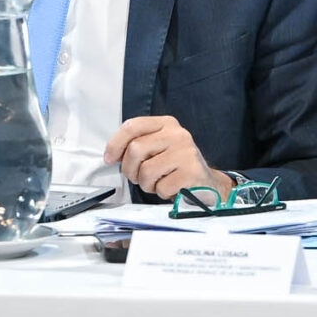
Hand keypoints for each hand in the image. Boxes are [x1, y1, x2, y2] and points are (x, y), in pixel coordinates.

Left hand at [104, 116, 226, 201]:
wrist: (206, 183)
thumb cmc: (176, 167)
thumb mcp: (158, 148)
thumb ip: (138, 145)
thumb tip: (112, 155)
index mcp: (167, 124)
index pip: (133, 126)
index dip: (115, 143)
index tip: (110, 158)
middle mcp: (178, 134)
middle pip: (135, 149)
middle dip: (130, 170)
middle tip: (138, 177)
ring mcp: (186, 152)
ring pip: (146, 171)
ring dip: (146, 184)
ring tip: (157, 182)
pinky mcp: (191, 172)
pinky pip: (161, 187)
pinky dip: (161, 192)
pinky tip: (171, 188)